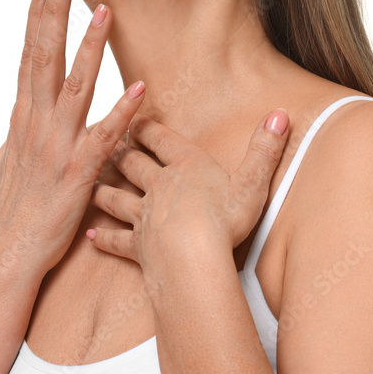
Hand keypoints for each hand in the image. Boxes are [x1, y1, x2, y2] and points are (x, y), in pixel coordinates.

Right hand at [0, 0, 145, 279]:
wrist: (9, 252)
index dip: (37, 20)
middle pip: (46, 58)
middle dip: (55, 15)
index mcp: (24, 118)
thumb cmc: (11, 211)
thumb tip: (9, 133)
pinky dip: (122, 112)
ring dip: (90, 48)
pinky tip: (140, 89)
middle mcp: (38, 123)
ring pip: (76, 86)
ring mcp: (58, 144)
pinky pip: (105, 136)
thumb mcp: (4, 167)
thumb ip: (12, 143)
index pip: (30, 57)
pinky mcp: (78, 170)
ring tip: (104, 12)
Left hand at [84, 109, 289, 269]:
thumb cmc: (225, 220)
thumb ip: (265, 148)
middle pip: (132, 164)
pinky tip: (92, 235)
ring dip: (103, 190)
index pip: (160, 140)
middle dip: (118, 152)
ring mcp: (144, 217)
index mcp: (185, 167)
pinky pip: (116, 241)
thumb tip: (281, 113)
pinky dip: (104, 238)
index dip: (145, 127)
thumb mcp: (253, 181)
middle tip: (105, 143)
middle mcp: (159, 187)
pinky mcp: (138, 247)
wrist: (192, 259)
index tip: (131, 117)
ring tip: (91, 183)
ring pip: (116, 198)